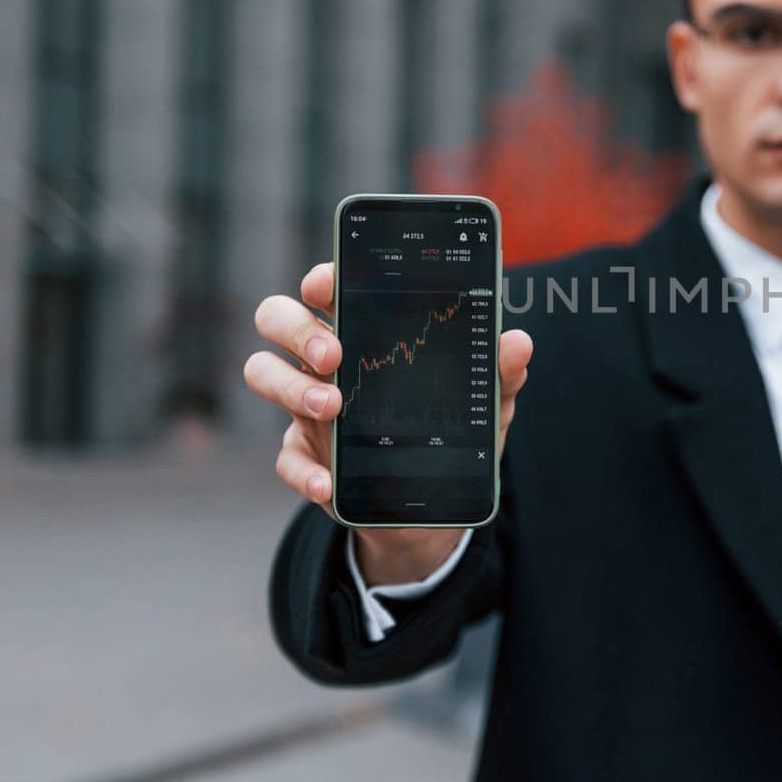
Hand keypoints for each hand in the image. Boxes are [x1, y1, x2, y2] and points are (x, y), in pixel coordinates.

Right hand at [244, 262, 532, 577]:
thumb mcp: (484, 401)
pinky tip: (327, 484)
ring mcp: (307, 406)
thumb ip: (500, 371)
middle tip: (334, 352)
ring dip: (289, 386)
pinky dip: (303, 470)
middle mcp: (327, 359)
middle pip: (278, 318)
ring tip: (330, 406)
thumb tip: (518, 343)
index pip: (328, 287)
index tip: (326, 284)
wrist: (428, 503)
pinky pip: (285, 457)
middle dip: (297, 327)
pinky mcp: (304, 454)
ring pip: (262, 372)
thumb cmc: (450, 429)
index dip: (321, 277)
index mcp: (366, 330)